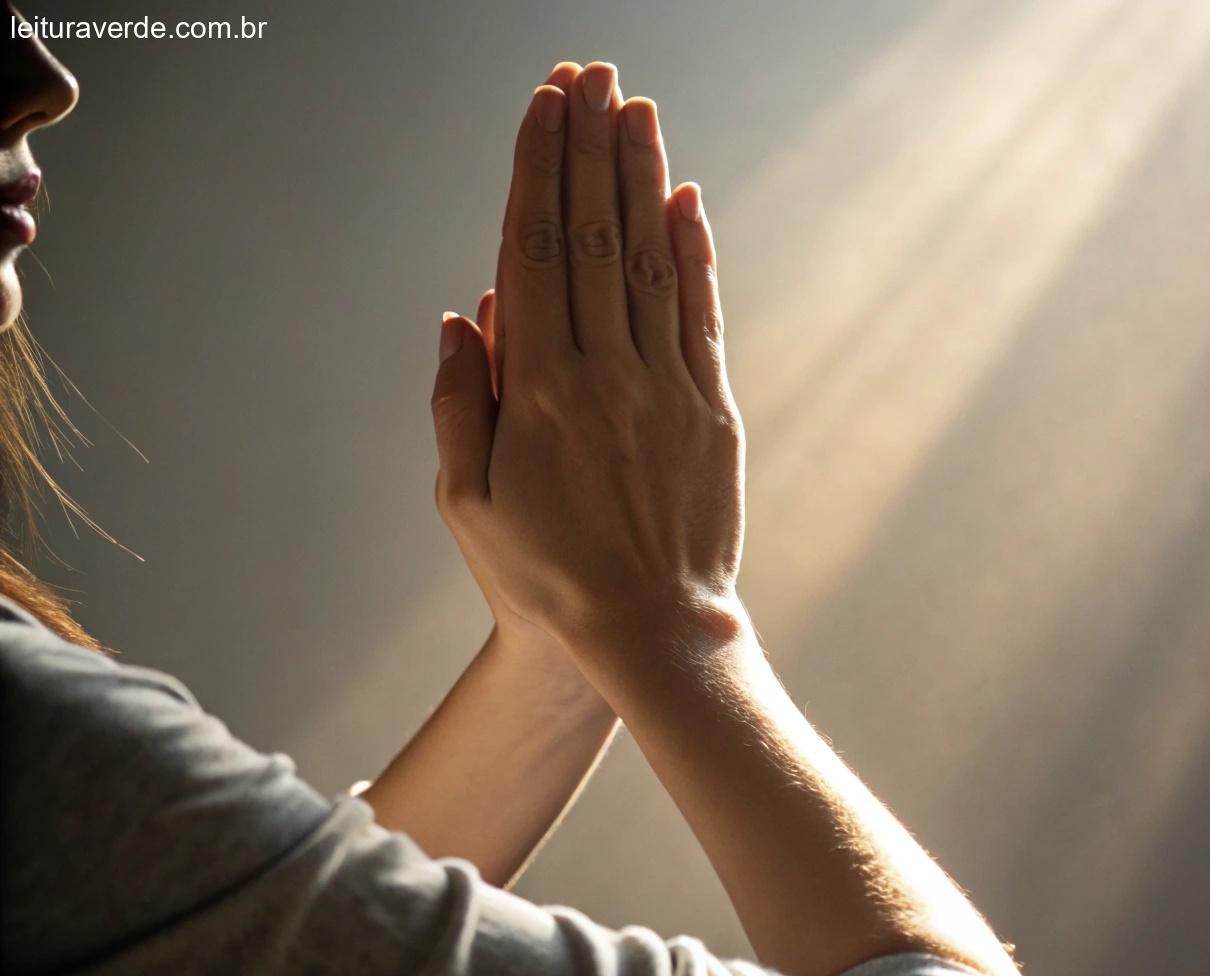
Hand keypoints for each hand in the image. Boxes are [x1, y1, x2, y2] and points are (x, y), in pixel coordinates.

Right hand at [431, 61, 743, 693]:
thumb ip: (462, 401)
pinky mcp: (712, 411)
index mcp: (539, 389)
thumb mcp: (468, 501)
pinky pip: (700, 315)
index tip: (543, 106)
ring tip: (634, 109)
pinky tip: (686, 199)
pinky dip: (695, 253)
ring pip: (652, 260)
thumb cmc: (546, 576)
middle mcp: (606, 373)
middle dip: (589, 147)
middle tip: (588, 75)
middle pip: (596, 235)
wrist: (649, 631)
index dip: (539, 171)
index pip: (538, 250)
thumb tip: (466, 311)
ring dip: (642, 178)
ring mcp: (666, 387)